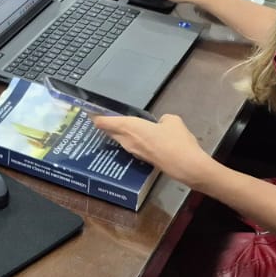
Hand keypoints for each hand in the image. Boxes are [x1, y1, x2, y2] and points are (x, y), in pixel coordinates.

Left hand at [91, 112, 212, 189]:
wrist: (186, 165)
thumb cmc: (176, 140)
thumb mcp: (171, 121)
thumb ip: (162, 120)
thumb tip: (160, 124)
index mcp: (129, 127)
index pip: (104, 122)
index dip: (95, 116)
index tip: (89, 110)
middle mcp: (127, 140)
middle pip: (109, 131)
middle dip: (104, 123)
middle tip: (102, 115)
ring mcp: (134, 151)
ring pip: (119, 139)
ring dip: (116, 132)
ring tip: (118, 123)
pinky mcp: (142, 158)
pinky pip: (130, 145)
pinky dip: (129, 139)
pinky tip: (137, 136)